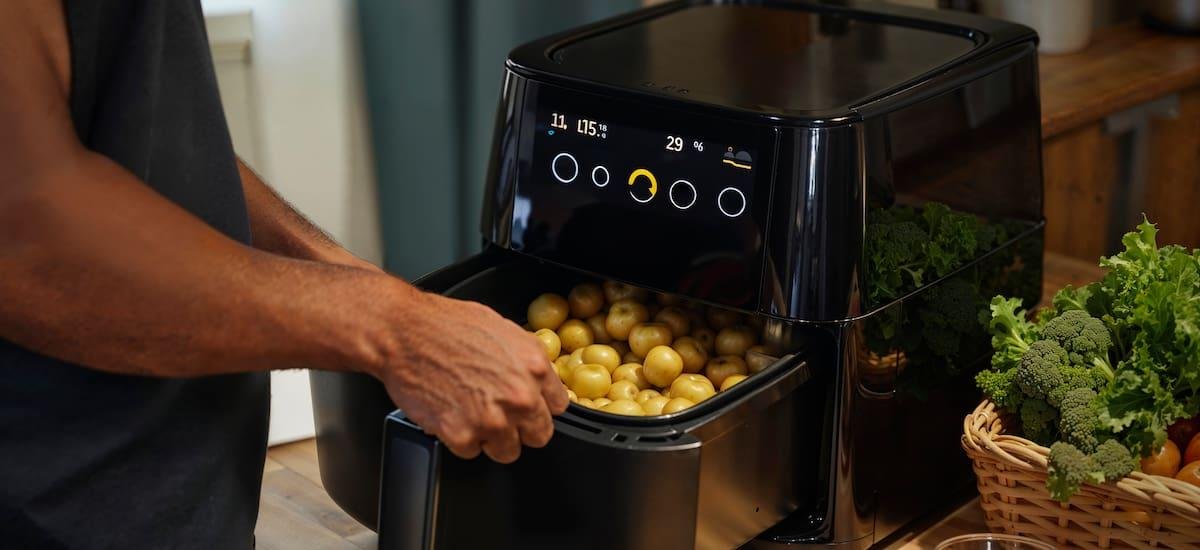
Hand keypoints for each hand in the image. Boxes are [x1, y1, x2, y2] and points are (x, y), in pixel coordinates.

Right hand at [370, 287, 568, 462]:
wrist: (403, 333)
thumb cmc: (446, 325)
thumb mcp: (503, 329)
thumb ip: (526, 360)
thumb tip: (537, 379)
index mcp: (535, 366)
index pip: (558, 406)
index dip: (539, 406)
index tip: (527, 407)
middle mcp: (520, 396)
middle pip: (538, 435)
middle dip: (520, 427)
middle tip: (498, 414)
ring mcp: (493, 420)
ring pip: (507, 451)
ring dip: (491, 438)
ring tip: (470, 412)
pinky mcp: (462, 436)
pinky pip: (471, 452)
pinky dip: (460, 438)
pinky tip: (450, 412)